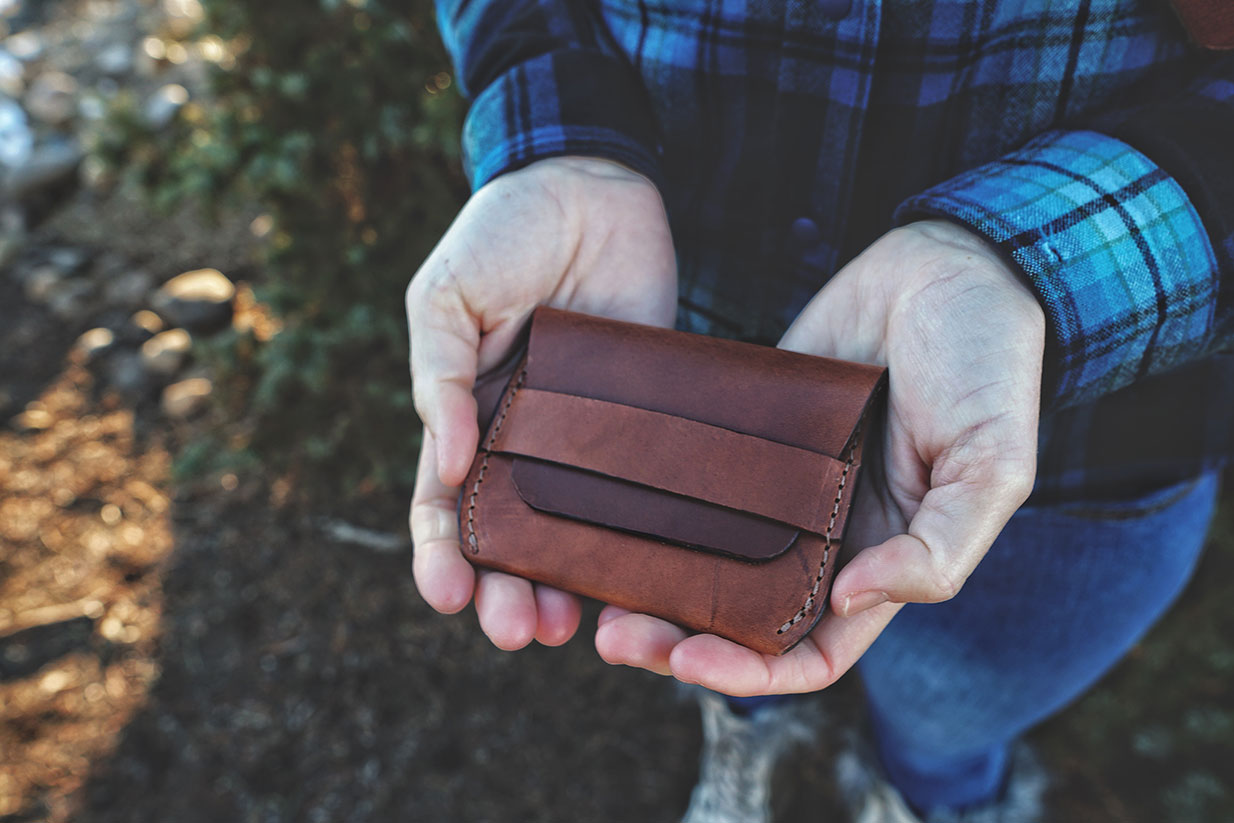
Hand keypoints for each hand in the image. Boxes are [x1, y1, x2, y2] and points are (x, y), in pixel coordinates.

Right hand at [406, 156, 677, 650]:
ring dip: (567, 586)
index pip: (444, 507)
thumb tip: (443, 467)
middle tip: (520, 632)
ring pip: (574, 533)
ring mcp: (588, 439)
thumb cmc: (502, 235)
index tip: (448, 597)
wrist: (592, 184)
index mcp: (465, 418)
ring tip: (569, 630)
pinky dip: (638, 539)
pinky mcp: (646, 422)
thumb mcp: (446, 298)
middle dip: (506, 591)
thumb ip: (441, 379)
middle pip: (508, 540)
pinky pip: (642, 489)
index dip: (441, 557)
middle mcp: (524, 443)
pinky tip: (644, 577)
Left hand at [594, 220, 1043, 693]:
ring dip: (650, 581)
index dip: (752, 673)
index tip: (689, 664)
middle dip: (677, 638)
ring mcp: (777, 484)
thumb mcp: (992, 464)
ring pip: (702, 555)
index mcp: (879, 561)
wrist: (947, 265)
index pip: (809, 649)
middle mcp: (820, 535)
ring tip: (592, 585)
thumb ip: (942, 546)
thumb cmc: (986, 369)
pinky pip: (689, 476)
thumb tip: (855, 601)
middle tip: (614, 638)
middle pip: (739, 615)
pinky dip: (650, 499)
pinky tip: (600, 500)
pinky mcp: (746, 431)